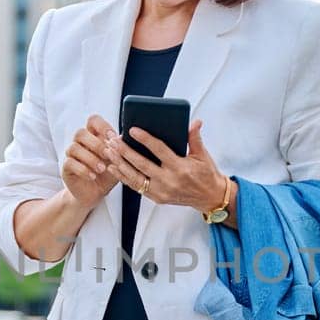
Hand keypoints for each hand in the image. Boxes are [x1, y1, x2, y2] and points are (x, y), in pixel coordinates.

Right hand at [60, 115, 118, 208]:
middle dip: (96, 144)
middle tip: (108, 155)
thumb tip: (123, 138)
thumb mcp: (118, 162)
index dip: (102, 126)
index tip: (113, 137)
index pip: (93, 121)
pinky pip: (70, 163)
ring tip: (102, 169)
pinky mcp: (66, 167)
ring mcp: (71, 154)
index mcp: (94, 136)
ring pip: (74, 147)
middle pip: (80, 132)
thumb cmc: (107, 175)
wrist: (96, 193)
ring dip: (90, 158)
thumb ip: (120, 150)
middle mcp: (80, 143)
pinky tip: (92, 176)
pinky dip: (83, 169)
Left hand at [104, 119, 228, 213]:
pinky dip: (123, 177)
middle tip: (113, 140)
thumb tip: (195, 121)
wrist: (210, 197)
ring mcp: (161, 191)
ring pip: (135, 177)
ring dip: (120, 164)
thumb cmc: (206, 174)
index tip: (132, 130)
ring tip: (109, 151)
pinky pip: (136, 187)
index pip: (159, 150)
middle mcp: (169, 181)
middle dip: (125, 151)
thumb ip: (194, 138)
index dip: (145, 139)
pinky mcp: (157, 198)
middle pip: (142, 164)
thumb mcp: (203, 155)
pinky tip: (113, 167)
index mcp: (181, 168)